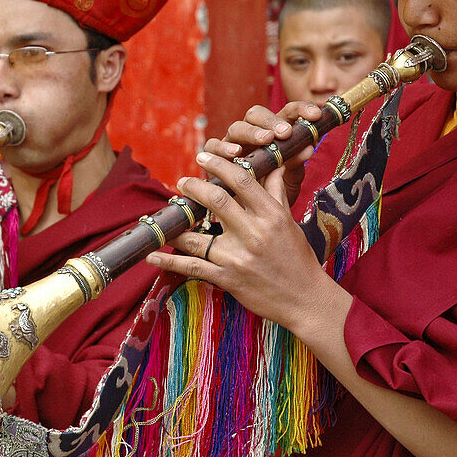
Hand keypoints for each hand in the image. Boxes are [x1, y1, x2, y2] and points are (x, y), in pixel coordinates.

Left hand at [145, 148, 333, 331]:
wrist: (304, 299)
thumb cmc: (298, 258)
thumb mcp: (289, 221)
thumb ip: (276, 192)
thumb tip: (273, 163)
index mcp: (272, 215)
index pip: (242, 181)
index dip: (219, 165)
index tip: (203, 157)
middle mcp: (254, 233)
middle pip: (217, 200)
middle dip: (194, 187)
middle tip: (182, 182)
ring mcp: (238, 258)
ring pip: (197, 236)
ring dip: (176, 225)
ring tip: (165, 215)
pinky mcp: (227, 279)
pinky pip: (193, 267)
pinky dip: (169, 262)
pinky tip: (152, 256)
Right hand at [204, 102, 322, 204]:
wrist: (250, 216)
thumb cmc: (272, 192)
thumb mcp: (289, 180)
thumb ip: (296, 164)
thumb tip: (309, 148)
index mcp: (274, 133)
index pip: (287, 113)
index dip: (301, 109)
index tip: (316, 115)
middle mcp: (251, 134)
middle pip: (256, 114)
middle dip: (271, 121)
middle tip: (285, 132)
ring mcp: (232, 143)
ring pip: (236, 127)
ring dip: (251, 132)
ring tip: (264, 140)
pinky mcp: (214, 156)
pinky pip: (213, 145)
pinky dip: (223, 147)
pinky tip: (234, 154)